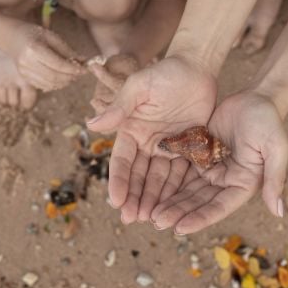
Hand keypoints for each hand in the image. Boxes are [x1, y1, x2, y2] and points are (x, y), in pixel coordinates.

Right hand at [6, 23, 85, 90]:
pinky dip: (55, 85)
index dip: (73, 69)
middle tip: (80, 74)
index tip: (84, 69)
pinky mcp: (24, 78)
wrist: (11, 38)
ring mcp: (24, 72)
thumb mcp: (51, 36)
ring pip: (49, 84)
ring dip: (64, 82)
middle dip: (70, 77)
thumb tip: (84, 60)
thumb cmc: (34, 34)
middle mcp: (27, 62)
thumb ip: (67, 49)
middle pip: (54, 76)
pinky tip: (62, 79)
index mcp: (34, 49)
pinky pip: (43, 86)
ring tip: (72, 76)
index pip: (58, 64)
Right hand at [87, 55, 216, 222]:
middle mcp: (146, 143)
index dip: (118, 181)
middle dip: (135, 197)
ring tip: (152, 220)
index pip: (121, 161)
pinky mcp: (187, 148)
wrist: (196, 67)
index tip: (116, 201)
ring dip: (154, 199)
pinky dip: (176, 189)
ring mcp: (167, 147)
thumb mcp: (139, 87)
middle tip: (132, 219)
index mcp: (130, 130)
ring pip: (158, 178)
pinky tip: (174, 207)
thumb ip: (119, 107)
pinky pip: (181, 172)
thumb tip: (90, 125)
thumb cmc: (164, 73)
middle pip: (138, 175)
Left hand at [149, 91, 287, 233]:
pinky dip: (167, 180)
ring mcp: (211, 169)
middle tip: (156, 221)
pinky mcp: (199, 155)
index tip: (179, 228)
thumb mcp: (276, 148)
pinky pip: (181, 171)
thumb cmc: (269, 122)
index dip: (199, 219)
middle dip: (178, 212)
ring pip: (187, 189)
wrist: (256, 98)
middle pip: (198, 202)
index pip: (218, 207)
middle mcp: (226, 182)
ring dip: (170, 201)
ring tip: (149, 212)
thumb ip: (275, 178)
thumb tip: (279, 213)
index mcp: (243, 185)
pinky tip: (150, 187)